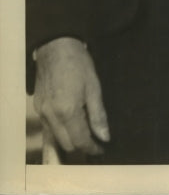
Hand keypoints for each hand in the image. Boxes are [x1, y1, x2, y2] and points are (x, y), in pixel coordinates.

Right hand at [33, 36, 109, 157]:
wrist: (56, 47)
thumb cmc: (79, 64)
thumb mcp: (94, 87)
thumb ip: (98, 114)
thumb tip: (105, 137)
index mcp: (67, 111)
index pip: (80, 141)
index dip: (92, 148)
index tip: (102, 148)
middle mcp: (51, 117)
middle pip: (66, 144)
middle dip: (81, 145)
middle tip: (96, 139)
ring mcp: (42, 113)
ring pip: (56, 138)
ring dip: (70, 139)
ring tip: (85, 130)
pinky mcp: (38, 108)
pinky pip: (49, 128)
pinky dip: (60, 130)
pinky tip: (72, 120)